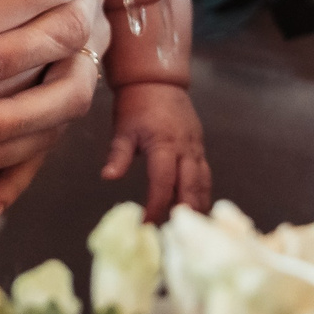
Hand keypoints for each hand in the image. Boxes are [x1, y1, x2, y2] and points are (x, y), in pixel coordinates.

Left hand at [0, 0, 110, 225]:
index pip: (65, 30)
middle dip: (12, 114)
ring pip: (55, 128)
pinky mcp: (49, 119)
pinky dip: (10, 185)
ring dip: (6, 153)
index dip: (21, 51)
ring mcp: (68, 83)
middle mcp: (81, 45)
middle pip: (69, 90)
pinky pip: (40, 157)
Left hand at [104, 80, 210, 221]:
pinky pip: (204, 173)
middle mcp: (185, 148)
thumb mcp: (123, 128)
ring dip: (196, 204)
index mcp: (164, 144)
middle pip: (190, 187)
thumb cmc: (136, 104)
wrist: (157, 79)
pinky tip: (195, 206)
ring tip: (188, 227)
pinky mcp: (199, 145)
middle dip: (182, 211)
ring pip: (203, 182)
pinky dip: (201, 191)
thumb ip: (118, 154)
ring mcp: (195, 146)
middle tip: (173, 233)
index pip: (163, 182)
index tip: (147, 223)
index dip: (156, 204)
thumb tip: (108, 176)